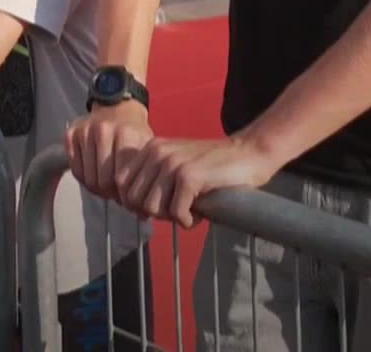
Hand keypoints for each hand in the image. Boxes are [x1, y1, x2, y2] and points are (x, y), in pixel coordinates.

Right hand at [64, 102, 151, 203]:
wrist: (119, 108)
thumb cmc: (135, 134)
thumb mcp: (147, 151)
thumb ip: (146, 178)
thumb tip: (144, 214)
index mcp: (126, 134)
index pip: (120, 180)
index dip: (124, 196)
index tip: (129, 199)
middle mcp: (103, 129)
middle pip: (102, 181)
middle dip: (110, 193)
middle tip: (116, 194)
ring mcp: (84, 130)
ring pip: (87, 177)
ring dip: (96, 188)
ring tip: (107, 186)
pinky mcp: (71, 133)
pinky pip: (75, 169)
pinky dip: (84, 178)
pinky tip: (94, 175)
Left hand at [120, 135, 282, 226]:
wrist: (249, 153)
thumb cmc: (213, 166)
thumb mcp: (175, 166)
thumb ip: (153, 181)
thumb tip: (135, 211)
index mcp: (150, 148)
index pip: (121, 184)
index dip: (136, 203)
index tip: (160, 207)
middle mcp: (157, 153)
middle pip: (134, 199)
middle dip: (154, 213)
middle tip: (177, 211)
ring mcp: (172, 163)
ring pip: (153, 208)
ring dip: (172, 218)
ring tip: (189, 211)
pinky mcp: (189, 176)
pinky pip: (177, 213)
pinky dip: (188, 221)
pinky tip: (199, 214)